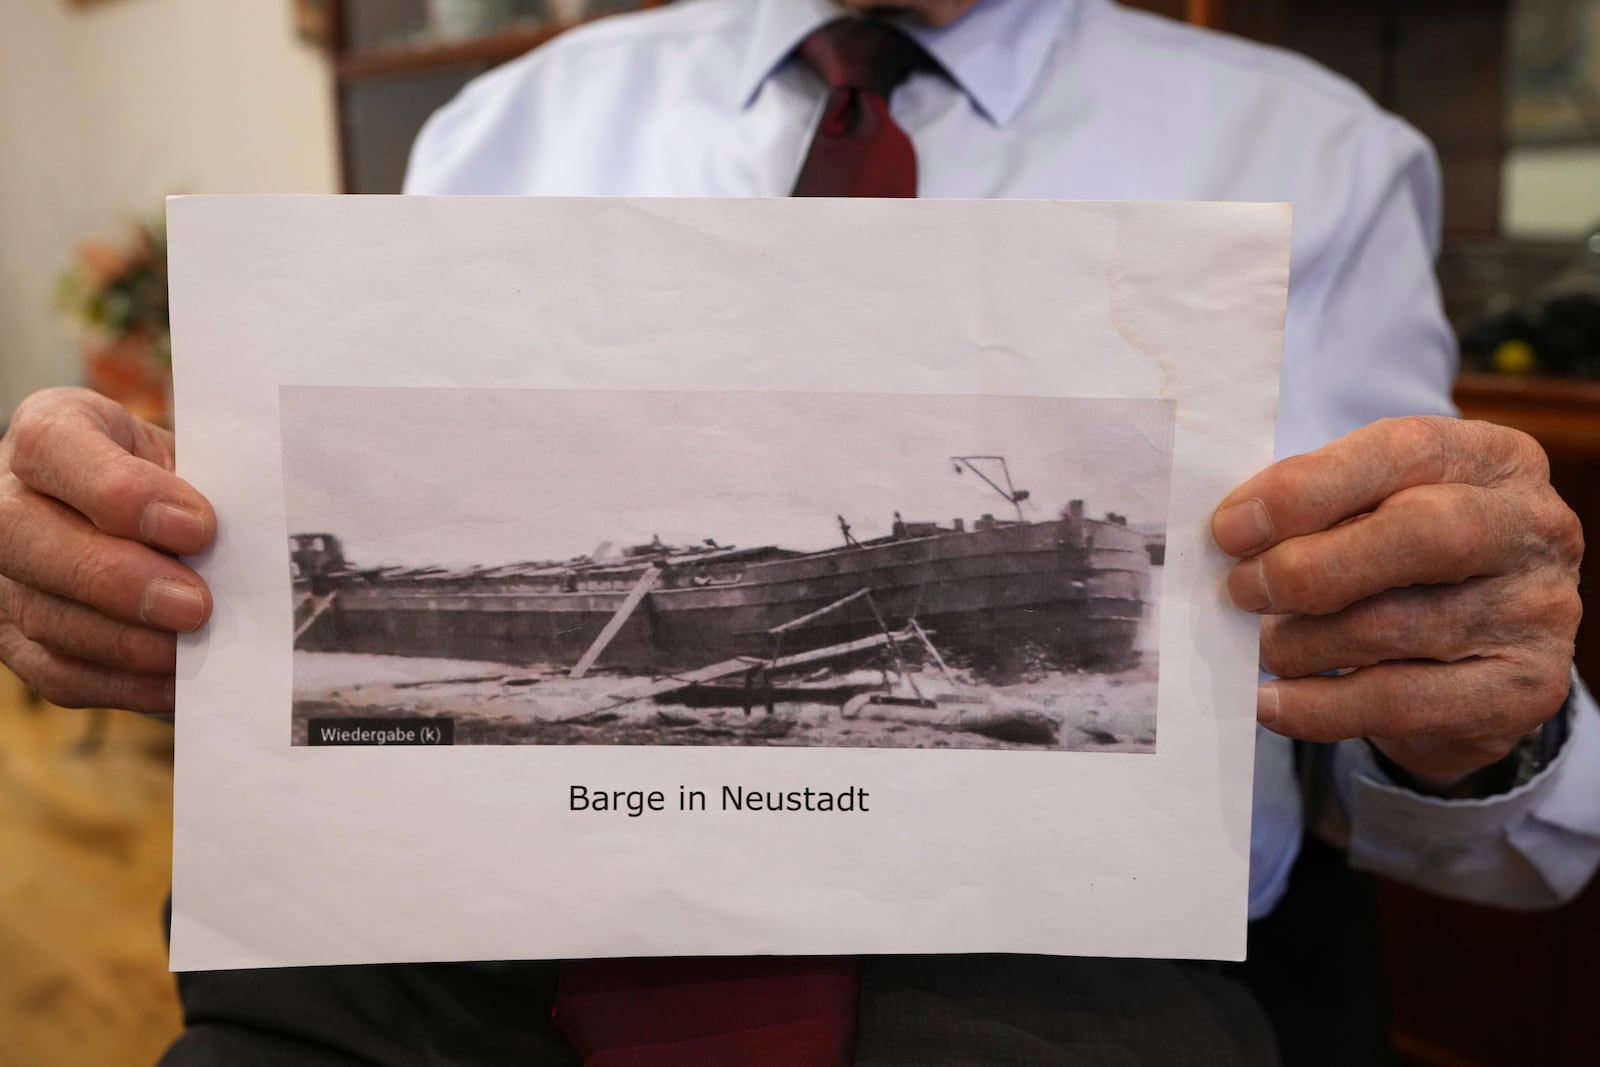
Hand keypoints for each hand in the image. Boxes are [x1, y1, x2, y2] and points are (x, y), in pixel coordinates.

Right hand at [0, 388, 214, 713]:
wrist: (152, 519)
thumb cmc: (177, 481)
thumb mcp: (191, 456)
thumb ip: (204, 485)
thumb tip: (250, 540)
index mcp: (52, 431)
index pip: (53, 446)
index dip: (121, 491)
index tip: (198, 526)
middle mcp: (7, 499)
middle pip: (25, 536)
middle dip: (117, 579)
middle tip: (196, 605)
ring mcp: (5, 575)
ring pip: (42, 613)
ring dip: (124, 641)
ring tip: (191, 648)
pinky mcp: (18, 638)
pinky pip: (59, 671)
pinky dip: (124, 683)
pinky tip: (176, 682)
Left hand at [1212, 416, 1581, 787]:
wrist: (1479, 660)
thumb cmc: (1405, 561)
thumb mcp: (1374, 508)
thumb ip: (1319, 505)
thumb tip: (1236, 532)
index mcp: (1493, 458)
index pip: (1401, 453)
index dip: (1306, 489)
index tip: (1230, 528)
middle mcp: (1533, 528)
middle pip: (1421, 534)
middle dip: (1309, 566)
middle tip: (1242, 590)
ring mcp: (1537, 612)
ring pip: (1395, 626)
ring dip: (1302, 641)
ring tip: (1263, 646)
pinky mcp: (1524, 691)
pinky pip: (1399, 702)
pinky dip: (1319, 706)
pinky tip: (1272, 702)